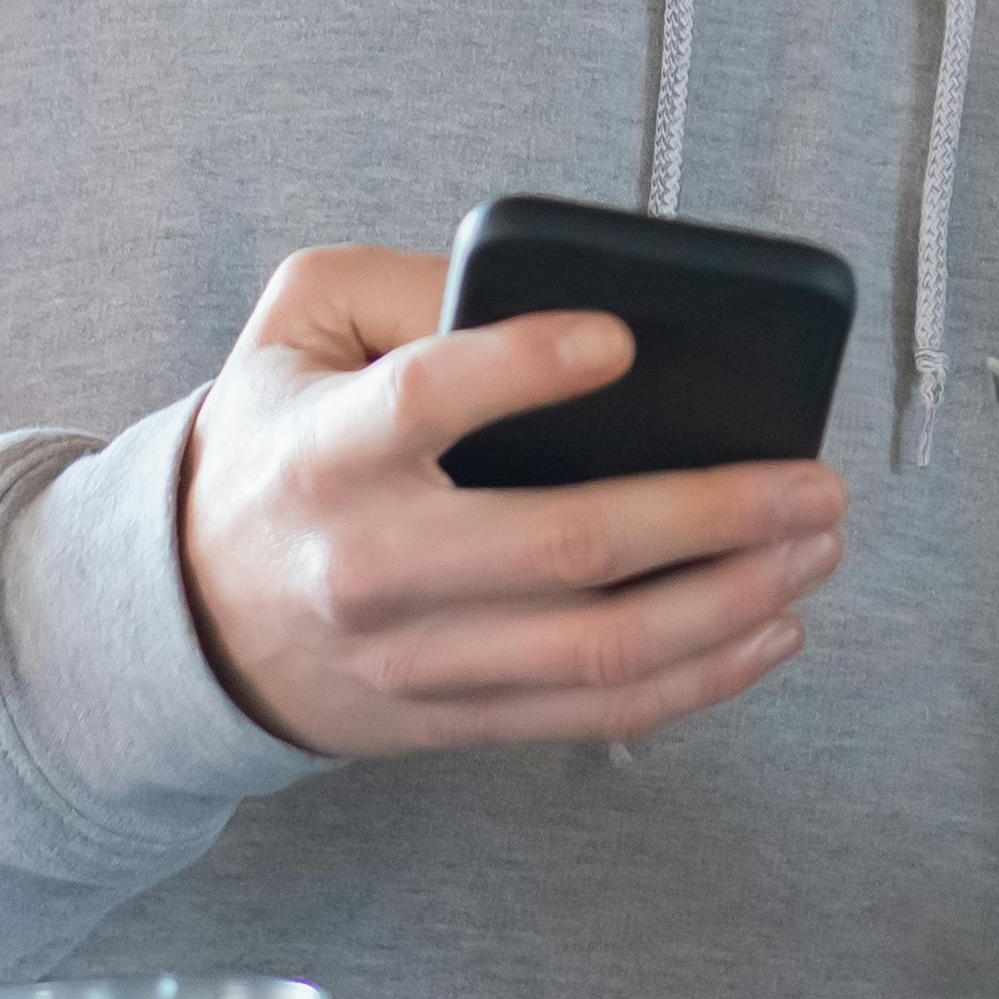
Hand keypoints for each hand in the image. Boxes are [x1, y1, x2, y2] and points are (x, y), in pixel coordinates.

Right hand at [177, 248, 843, 759]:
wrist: (184, 615)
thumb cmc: (277, 444)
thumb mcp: (296, 326)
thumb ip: (403, 279)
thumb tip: (543, 282)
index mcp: (326, 449)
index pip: (425, 401)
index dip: (526, 365)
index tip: (624, 335)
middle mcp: (372, 563)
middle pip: (563, 545)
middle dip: (714, 512)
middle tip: (812, 478)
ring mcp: (415, 658)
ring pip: (601, 647)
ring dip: (733, 599)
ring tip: (814, 544)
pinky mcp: (449, 719)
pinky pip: (593, 713)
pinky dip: (702, 678)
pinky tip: (772, 625)